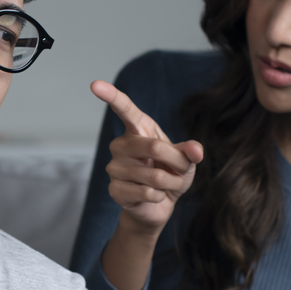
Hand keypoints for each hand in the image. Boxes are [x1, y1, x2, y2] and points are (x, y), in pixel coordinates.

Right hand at [91, 80, 203, 235]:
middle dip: (178, 163)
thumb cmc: (171, 174)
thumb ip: (191, 151)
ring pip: (154, 175)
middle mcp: (121, 145)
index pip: (124, 109)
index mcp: (137, 129)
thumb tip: (196, 151)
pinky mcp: (114, 189)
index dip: (111, 96)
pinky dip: (160, 197)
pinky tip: (154, 196)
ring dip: (171, 183)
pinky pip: (147, 193)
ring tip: (166, 185)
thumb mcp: (186, 160)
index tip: (95, 84)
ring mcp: (114, 167)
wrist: (160, 205)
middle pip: (154, 147)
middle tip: (181, 171)